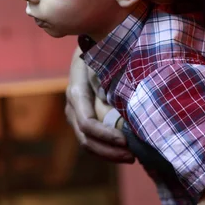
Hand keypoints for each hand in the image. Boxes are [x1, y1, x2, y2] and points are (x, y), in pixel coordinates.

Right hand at [65, 47, 134, 163]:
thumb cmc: (100, 51)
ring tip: (131, 157)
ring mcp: (75, 115)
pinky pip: (91, 139)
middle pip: (85, 138)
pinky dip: (106, 148)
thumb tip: (117, 98)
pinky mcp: (83, 118)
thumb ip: (108, 78)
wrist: (88, 47)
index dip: (106, 135)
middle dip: (108, 151)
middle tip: (132, 156)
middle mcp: (72, 107)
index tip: (126, 141)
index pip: (87, 123)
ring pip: (87, 143)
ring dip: (108, 153)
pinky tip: (124, 150)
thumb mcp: (103, 61)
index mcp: (76, 93)